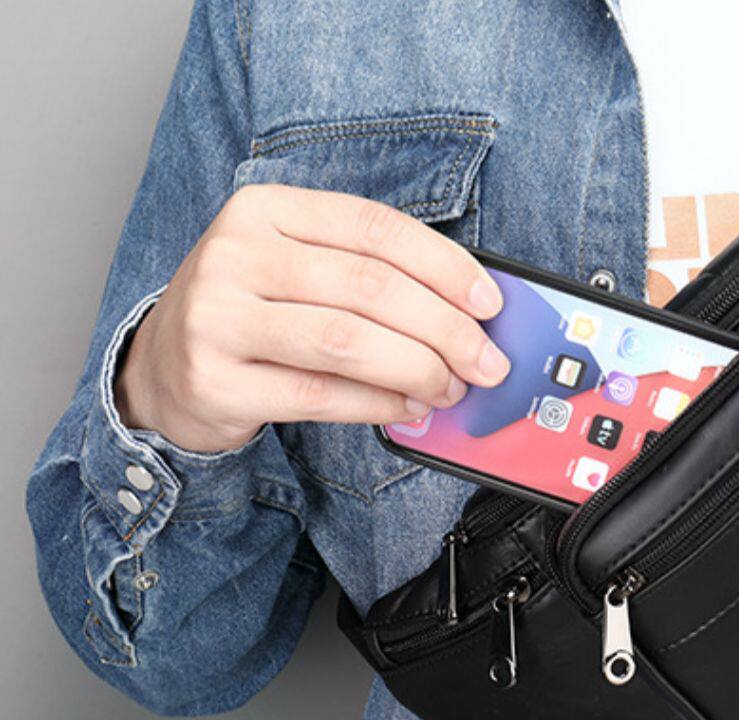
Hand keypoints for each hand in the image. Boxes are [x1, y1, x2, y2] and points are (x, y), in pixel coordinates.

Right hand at [114, 184, 508, 452]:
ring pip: (348, 342)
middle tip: (486, 361)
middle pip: (370, 288)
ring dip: (419, 369)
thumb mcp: (297, 267)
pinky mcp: (216, 380)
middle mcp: (234, 254)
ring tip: (451, 387)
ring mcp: (216, 318)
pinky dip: (381, 404)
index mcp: (263, 209)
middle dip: (446, 329)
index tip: (490, 302)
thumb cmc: (254, 312)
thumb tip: (470, 307)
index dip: (445, 266)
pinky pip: (322, 394)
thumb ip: (371, 273)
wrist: (163, 369)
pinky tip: (411, 406)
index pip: (375, 227)